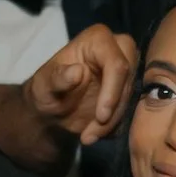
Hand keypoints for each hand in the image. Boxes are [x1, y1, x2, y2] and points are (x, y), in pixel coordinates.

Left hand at [20, 24, 136, 146]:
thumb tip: (78, 71)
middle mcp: (119, 49)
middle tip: (91, 133)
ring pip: (132, 99)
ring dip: (112, 124)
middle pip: (129, 82)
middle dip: (114, 111)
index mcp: (98, 39)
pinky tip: (95, 134)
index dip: (112, 92)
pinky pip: (131, 110)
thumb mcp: (44, 85)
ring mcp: (128, 69)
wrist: (52, 107)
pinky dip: (115, 127)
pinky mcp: (130, 89)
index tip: (100, 117)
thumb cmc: (45, 89)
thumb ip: (58, 78)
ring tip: (87, 137)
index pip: (117, 64)